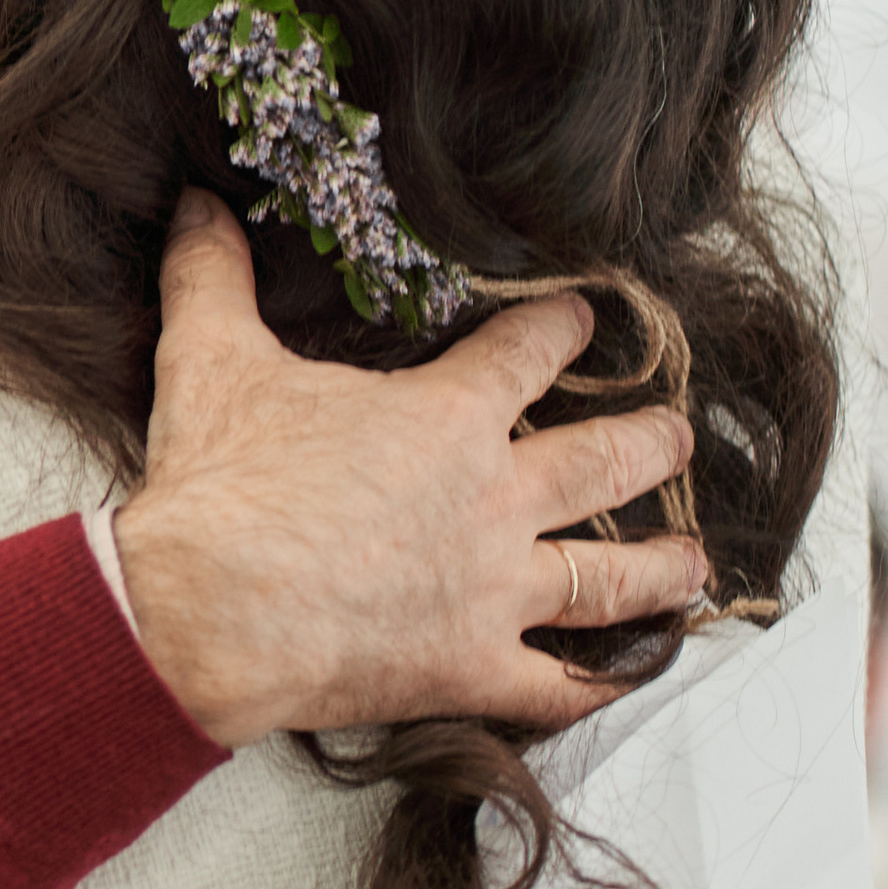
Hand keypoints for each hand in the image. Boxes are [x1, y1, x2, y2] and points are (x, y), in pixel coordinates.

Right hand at [114, 192, 705, 743]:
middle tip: (677, 436)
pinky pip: (558, 684)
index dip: (561, 329)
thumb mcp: (209, 358)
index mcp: (445, 418)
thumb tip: (194, 204)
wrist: (208, 612)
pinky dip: (600, 682)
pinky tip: (626, 675)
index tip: (584, 319)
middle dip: (648, 444)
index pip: (527, 354)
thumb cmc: (222, 488)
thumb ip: (211, 275)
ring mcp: (491, 591)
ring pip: (605, 577)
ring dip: (658, 566)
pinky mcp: (470, 668)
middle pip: (600, 463)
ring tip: (694, 559)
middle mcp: (492, 501)